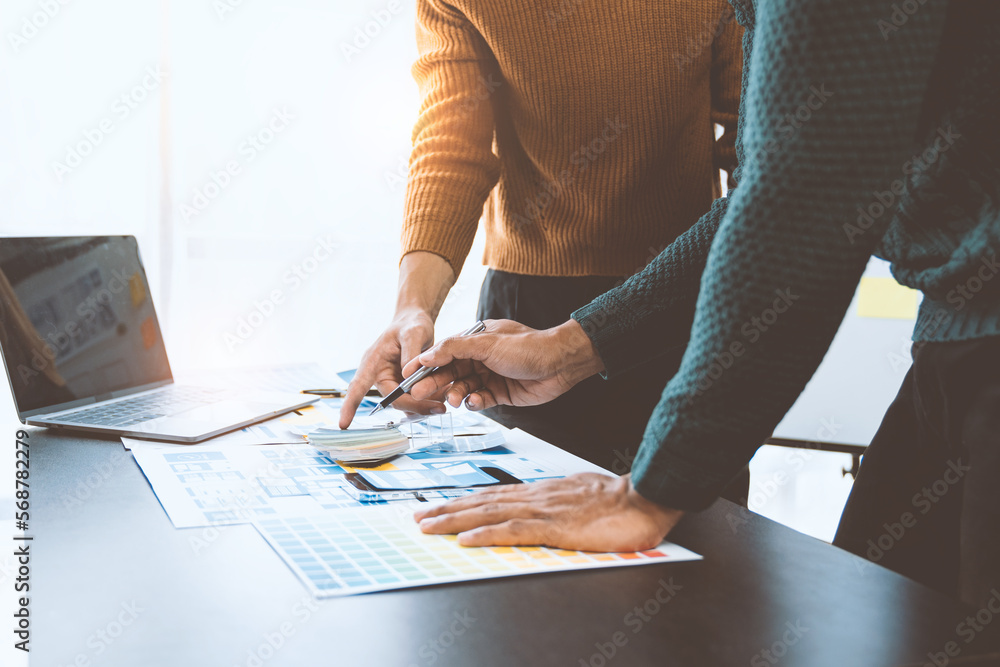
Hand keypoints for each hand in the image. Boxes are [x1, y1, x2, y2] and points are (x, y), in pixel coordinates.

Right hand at [338, 309, 445, 428]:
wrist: (416, 323)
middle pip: (393, 400)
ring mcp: (393, 382)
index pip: (358, 386)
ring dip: (424, 405)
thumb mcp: (414, 332)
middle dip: (415, 406)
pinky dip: (428, 400)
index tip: (343, 424)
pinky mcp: (405, 386)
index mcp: (373, 362)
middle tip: (438, 408)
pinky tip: (443, 395)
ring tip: (444, 401)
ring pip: (407, 402)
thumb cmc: (411, 324)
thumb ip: (411, 353)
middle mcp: (380, 375)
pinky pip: (415, 399)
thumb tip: (408, 377)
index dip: (350, 405)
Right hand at [403, 319, 604, 410]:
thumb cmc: (527, 347)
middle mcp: (482, 357)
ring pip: (464, 388)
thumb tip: (426, 354)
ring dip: (456, 394)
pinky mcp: (501, 393)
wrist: (560, 364)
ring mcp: (491, 375)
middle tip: (419, 392)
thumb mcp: (486, 343)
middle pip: (451, 372)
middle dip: (435, 382)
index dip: (426, 364)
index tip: (408, 375)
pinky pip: (481, 400)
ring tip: (453, 400)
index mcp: (476, 340)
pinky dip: (475, 402)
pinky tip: (475, 402)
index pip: (444, 352)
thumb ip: (453, 348)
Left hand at [414, 473, 683, 551]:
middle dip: (448, 510)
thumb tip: (544, 515)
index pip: (493, 496)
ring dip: (455, 519)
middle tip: (420, 518)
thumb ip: (558, 506)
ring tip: (429, 526)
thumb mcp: (581, 500)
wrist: (645, 496)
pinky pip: (513, 530)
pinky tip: (467, 538)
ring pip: (489, 512)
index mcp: (542, 492)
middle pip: (482, 502)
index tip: (441, 507)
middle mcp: (535, 496)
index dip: (464, 502)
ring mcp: (543, 509)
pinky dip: (487, 533)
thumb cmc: (619, 501)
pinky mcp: (554, 526)